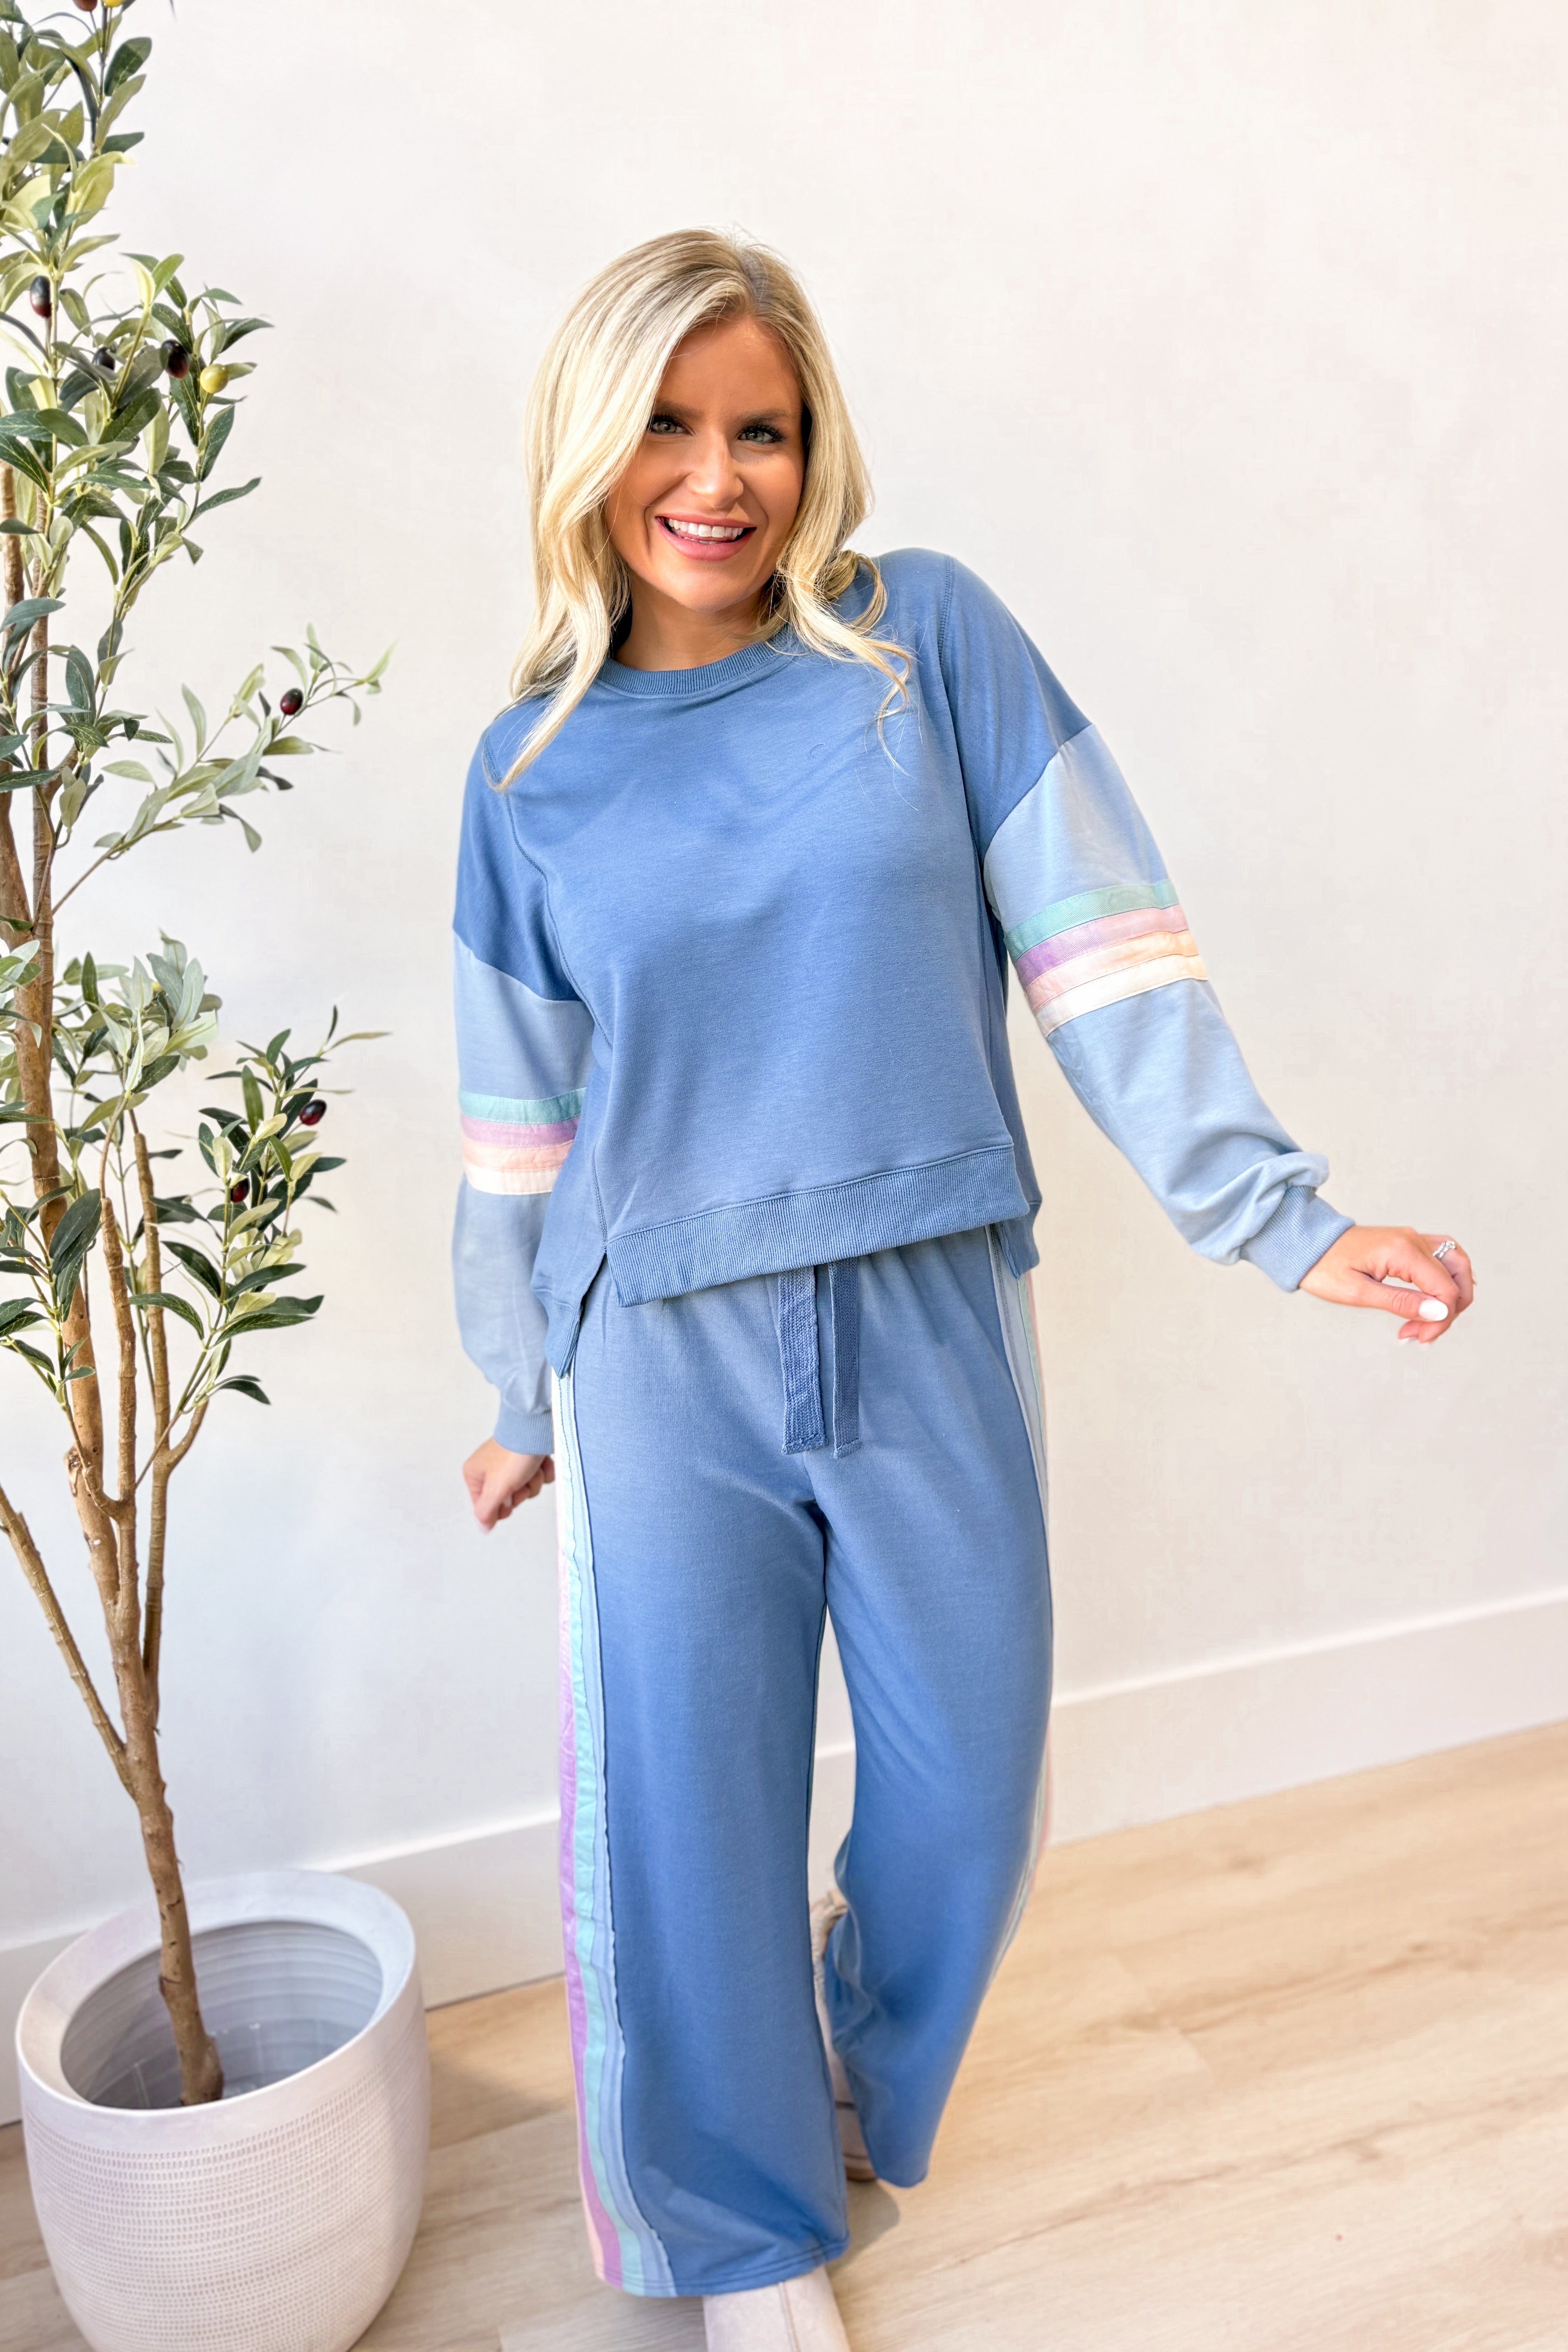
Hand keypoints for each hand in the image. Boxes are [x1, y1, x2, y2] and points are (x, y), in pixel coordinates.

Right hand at [463, 1437, 554, 1529]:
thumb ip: (486, 1511)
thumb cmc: (513, 1455)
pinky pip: (538, 1475)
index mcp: (475, 1474)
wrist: (536, 1429)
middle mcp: (490, 1467)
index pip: (489, 1507)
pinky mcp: (527, 1456)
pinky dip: (543, 1471)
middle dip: (521, 1491)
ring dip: (534, 1480)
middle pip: (510, 1498)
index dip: (503, 1504)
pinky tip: (541, 1460)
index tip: (507, 1493)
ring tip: (532, 1467)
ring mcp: (510, 1462)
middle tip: (521, 1478)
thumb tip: (483, 1526)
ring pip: (527, 1487)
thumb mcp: (495, 1489)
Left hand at [1299, 1225, 1474, 1344]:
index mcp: (1403, 1250)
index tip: (1421, 1338)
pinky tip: (1429, 1304)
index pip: (1445, 1288)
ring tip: (1426, 1322)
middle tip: (1424, 1334)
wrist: (1305, 1244)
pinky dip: (1442, 1283)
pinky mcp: (1407, 1243)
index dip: (1441, 1319)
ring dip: (1449, 1297)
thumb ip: (1401, 1302)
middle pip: (1456, 1276)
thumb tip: (1438, 1312)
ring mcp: (1412, 1239)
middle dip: (1449, 1310)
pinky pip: (1440, 1261)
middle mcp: (1413, 1240)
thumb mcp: (1358, 1292)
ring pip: (1455, 1266)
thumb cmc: (1324, 1266)